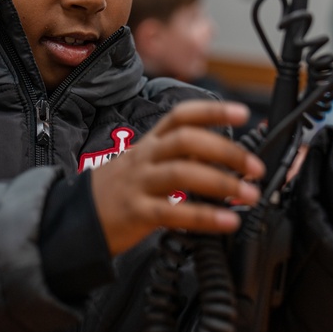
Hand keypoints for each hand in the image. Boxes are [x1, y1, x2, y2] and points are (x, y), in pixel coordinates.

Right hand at [91, 100, 263, 255]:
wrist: (76, 219)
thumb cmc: (118, 191)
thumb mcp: (144, 163)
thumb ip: (179, 157)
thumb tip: (225, 158)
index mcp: (150, 143)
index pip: (181, 116)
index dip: (212, 110)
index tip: (243, 111)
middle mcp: (145, 158)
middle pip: (186, 140)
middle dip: (226, 150)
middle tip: (255, 166)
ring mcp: (139, 184)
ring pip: (182, 172)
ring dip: (222, 182)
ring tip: (250, 194)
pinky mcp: (136, 213)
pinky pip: (174, 213)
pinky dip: (206, 217)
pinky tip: (228, 221)